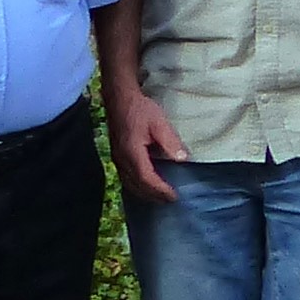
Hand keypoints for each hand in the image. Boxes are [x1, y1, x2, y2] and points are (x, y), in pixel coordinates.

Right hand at [106, 86, 188, 204]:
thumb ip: (170, 142)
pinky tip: (146, 186)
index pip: (147, 178)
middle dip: (154, 196)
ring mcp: (117, 158)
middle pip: (137, 186)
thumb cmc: (140, 109)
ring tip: (160, 198)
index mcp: (132, 153)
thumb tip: (182, 159)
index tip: (174, 196)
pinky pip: (125, 177)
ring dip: (145, 193)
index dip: (160, 190)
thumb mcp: (159, 123)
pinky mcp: (117, 155)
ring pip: (129, 184)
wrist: (119, 99)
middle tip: (170, 201)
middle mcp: (122, 159)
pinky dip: (137, 186)